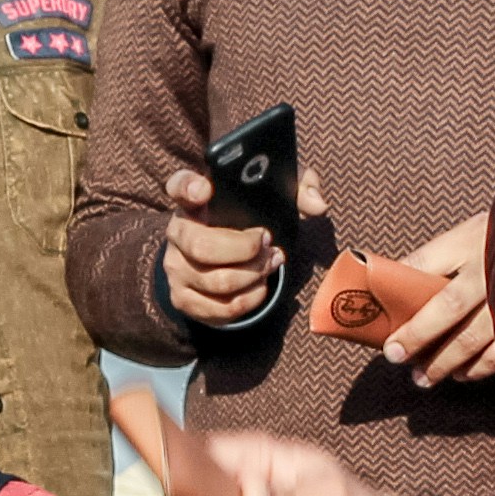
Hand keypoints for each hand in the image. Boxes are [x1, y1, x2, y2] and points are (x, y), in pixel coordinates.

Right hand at [159, 162, 314, 329]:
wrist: (221, 259)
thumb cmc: (247, 222)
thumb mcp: (271, 198)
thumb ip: (298, 189)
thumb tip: (318, 205)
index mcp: (194, 202)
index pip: (179, 187)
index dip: (188, 188)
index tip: (206, 190)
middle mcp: (177, 234)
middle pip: (203, 247)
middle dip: (246, 249)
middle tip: (268, 243)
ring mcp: (176, 269)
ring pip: (218, 282)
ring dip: (255, 275)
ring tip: (271, 263)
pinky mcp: (184, 300)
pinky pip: (221, 308)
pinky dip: (250, 299)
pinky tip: (260, 286)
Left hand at [372, 209, 494, 385]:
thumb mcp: (469, 233)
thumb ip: (433, 258)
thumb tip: (390, 285)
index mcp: (471, 242)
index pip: (422, 266)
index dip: (396, 292)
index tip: (381, 317)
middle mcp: (491, 270)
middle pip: (447, 308)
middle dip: (417, 337)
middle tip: (395, 357)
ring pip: (472, 337)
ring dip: (443, 362)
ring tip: (422, 378)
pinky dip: (478, 368)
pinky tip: (462, 374)